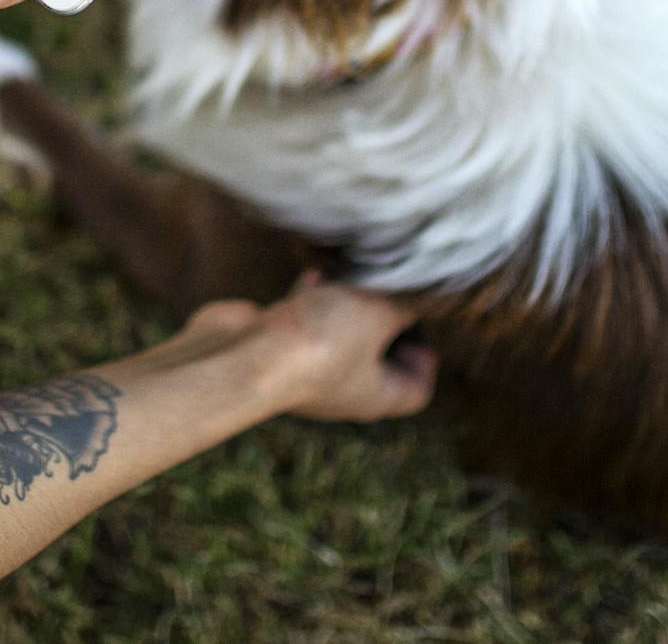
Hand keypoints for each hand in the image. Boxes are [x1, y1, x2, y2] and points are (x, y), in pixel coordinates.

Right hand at [163, 273, 438, 422]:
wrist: (241, 355)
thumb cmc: (319, 342)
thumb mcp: (378, 313)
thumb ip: (403, 303)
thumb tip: (419, 292)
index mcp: (378, 394)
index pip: (418, 389)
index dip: (427, 355)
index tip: (420, 315)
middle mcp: (345, 388)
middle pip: (378, 359)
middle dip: (386, 320)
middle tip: (391, 286)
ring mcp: (308, 367)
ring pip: (341, 336)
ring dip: (349, 305)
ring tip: (357, 274)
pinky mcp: (279, 346)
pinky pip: (306, 320)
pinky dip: (314, 297)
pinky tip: (317, 274)